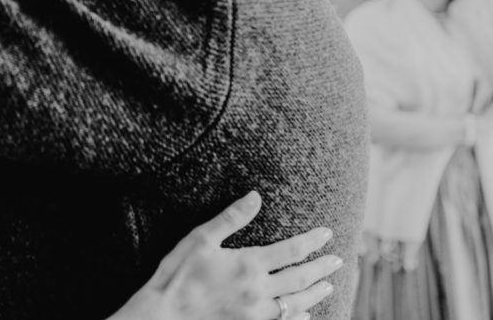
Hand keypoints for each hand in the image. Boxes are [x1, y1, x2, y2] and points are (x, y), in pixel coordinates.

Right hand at [112, 192, 338, 319]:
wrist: (164, 313)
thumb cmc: (178, 272)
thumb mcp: (200, 238)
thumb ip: (231, 218)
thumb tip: (255, 196)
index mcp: (248, 265)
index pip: (291, 251)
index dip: (312, 242)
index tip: (327, 234)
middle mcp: (258, 291)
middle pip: (300, 279)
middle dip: (322, 268)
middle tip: (338, 260)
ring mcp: (256, 313)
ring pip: (296, 303)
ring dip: (315, 293)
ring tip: (328, 284)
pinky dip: (298, 318)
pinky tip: (304, 314)